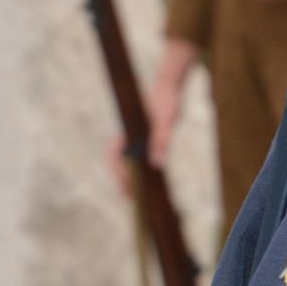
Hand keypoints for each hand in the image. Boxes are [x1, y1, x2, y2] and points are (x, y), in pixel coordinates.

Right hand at [107, 37, 199, 191]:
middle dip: (121, 180)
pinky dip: (140, 169)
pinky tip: (150, 179)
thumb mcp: (167, 121)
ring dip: (129, 176)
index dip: (119, 174)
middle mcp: (129, 135)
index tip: (127, 189)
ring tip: (135, 195)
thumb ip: (162, 141)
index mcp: (128, 132)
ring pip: (127, 160)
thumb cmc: (167, 101)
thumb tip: (157, 165)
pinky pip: (139, 157)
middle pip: (118, 162)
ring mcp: (136, 137)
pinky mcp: (145, 138)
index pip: (115, 157)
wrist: (170, 87)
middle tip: (128, 198)